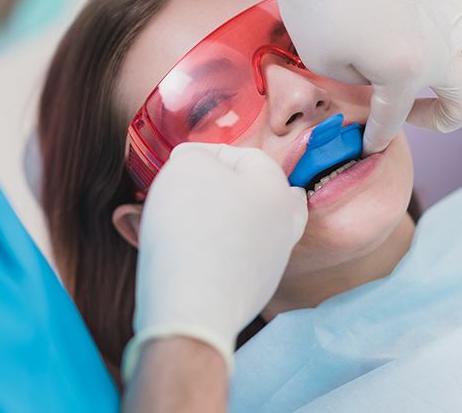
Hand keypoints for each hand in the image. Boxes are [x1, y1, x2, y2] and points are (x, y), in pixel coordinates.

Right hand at [123, 143, 306, 378]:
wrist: (192, 307)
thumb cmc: (191, 227)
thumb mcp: (187, 166)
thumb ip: (195, 155)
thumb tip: (197, 164)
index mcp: (276, 187)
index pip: (243, 155)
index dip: (206, 154)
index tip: (177, 164)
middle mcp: (284, 223)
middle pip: (255, 192)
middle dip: (223, 186)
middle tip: (192, 190)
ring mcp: (273, 260)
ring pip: (248, 225)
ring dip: (220, 217)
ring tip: (186, 218)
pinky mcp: (255, 289)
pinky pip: (236, 257)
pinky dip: (217, 248)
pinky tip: (193, 250)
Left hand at [205, 0, 461, 153]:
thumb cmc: (313, 2)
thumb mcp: (324, 62)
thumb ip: (360, 83)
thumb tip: (376, 79)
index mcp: (406, 71)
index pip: (395, 118)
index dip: (378, 137)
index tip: (368, 145)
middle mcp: (440, 43)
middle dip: (441, 120)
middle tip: (411, 115)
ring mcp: (450, 8)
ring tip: (435, 75)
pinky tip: (446, 33)